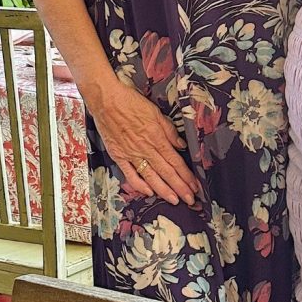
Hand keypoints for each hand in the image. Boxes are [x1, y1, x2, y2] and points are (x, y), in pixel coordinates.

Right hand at [91, 82, 197, 205]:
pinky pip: (130, 174)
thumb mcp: (156, 112)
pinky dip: (139, 185)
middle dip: (179, 187)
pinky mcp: (118, 156)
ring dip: (163, 190)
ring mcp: (131, 154)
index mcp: (157, 138)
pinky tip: (148, 192)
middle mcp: (146, 149)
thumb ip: (169, 130)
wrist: (106, 100)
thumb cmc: (131, 102)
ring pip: (150, 177)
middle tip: (190, 200)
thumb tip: (181, 146)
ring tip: (174, 201)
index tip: (195, 186)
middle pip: (166, 172)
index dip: (186, 176)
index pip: (175, 161)